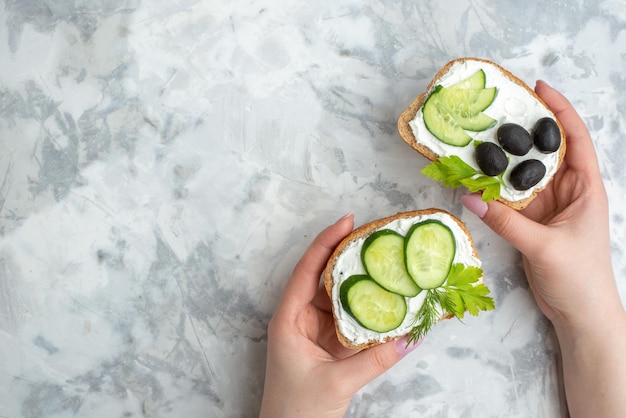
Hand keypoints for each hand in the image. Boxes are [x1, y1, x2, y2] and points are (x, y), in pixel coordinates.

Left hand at [260, 214, 419, 417]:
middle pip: (323, 277)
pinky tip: (386, 298)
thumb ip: (375, 360)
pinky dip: (366, 308)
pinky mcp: (327, 344)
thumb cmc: (297, 411)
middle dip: (347, 254)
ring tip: (385, 260)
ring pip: (338, 296)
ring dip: (360, 281)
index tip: (348, 220)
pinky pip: (348, 318)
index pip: (306, 271)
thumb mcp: (337, 383)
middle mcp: (299, 319)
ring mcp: (313, 331)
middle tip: (374, 234)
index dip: (326, 242)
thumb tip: (412, 337)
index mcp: (288, 320)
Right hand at [461, 80, 625, 416]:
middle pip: (544, 152)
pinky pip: (509, 200)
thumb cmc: (578, 277)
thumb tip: (469, 198)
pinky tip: (474, 180)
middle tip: (495, 113)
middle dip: (523, 131)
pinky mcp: (530, 223)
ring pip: (522, 176)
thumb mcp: (543, 245)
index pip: (575, 138)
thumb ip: (505, 221)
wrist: (578, 312)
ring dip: (502, 162)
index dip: (559, 110)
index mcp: (585, 187)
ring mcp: (547, 207)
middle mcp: (566, 191)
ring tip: (478, 142)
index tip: (537, 88)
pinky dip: (493, 191)